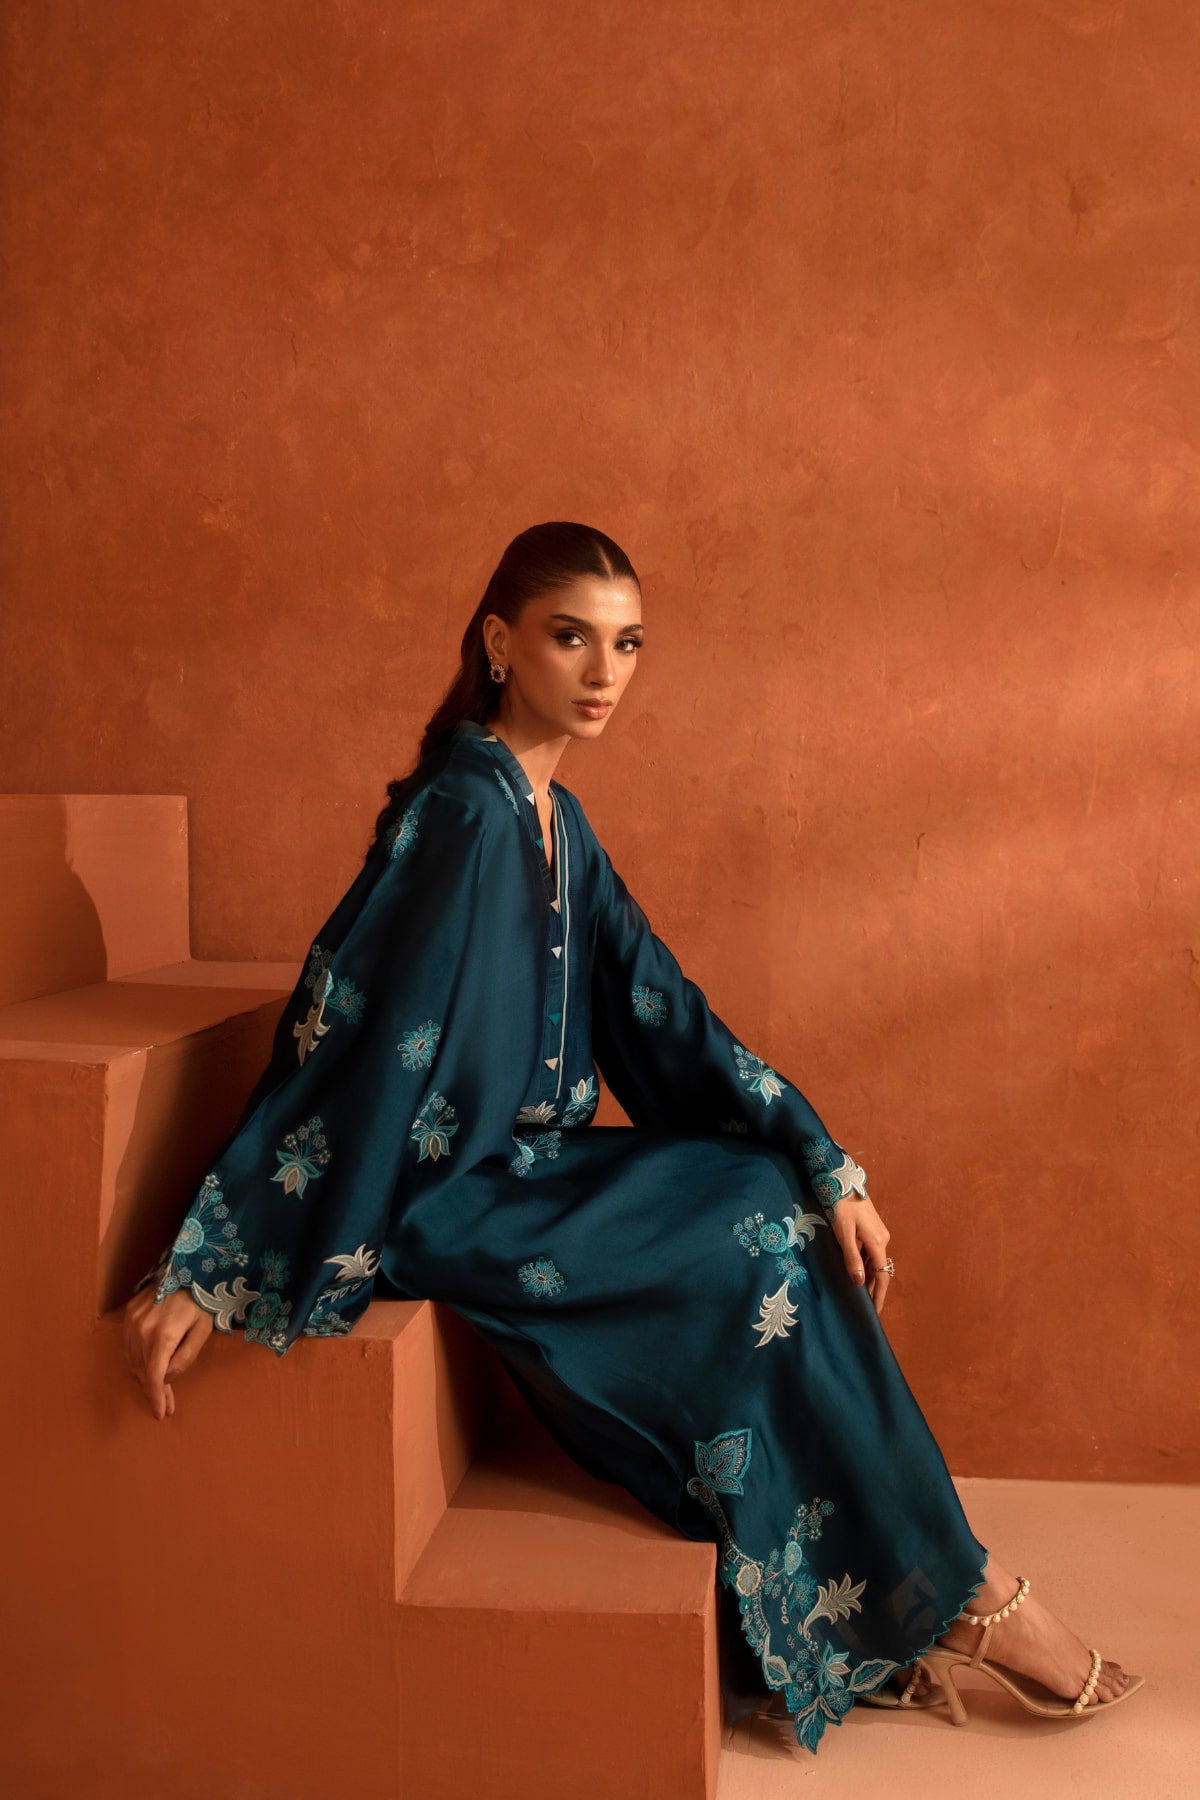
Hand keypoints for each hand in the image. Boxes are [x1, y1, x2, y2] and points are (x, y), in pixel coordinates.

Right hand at [123, 1284, 214, 1418]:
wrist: (189, 1267)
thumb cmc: (202, 1301)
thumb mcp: (202, 1331)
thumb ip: (185, 1358)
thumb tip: (167, 1378)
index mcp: (164, 1336)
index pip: (154, 1377)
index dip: (156, 1398)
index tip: (160, 1414)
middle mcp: (142, 1329)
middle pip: (143, 1372)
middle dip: (154, 1391)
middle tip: (166, 1406)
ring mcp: (133, 1320)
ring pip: (133, 1360)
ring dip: (144, 1377)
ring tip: (160, 1389)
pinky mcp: (129, 1312)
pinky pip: (129, 1345)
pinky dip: (138, 1359)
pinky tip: (150, 1367)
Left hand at [829, 1194, 891, 1315]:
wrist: (842, 1180)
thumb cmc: (841, 1206)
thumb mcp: (843, 1233)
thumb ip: (852, 1258)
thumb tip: (859, 1282)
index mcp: (878, 1242)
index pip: (882, 1275)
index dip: (879, 1295)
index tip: (875, 1312)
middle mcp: (882, 1238)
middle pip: (880, 1269)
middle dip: (873, 1288)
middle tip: (865, 1307)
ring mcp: (878, 1232)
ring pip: (875, 1260)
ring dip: (869, 1276)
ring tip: (859, 1293)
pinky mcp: (872, 1227)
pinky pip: (871, 1251)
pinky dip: (866, 1264)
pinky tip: (857, 1270)